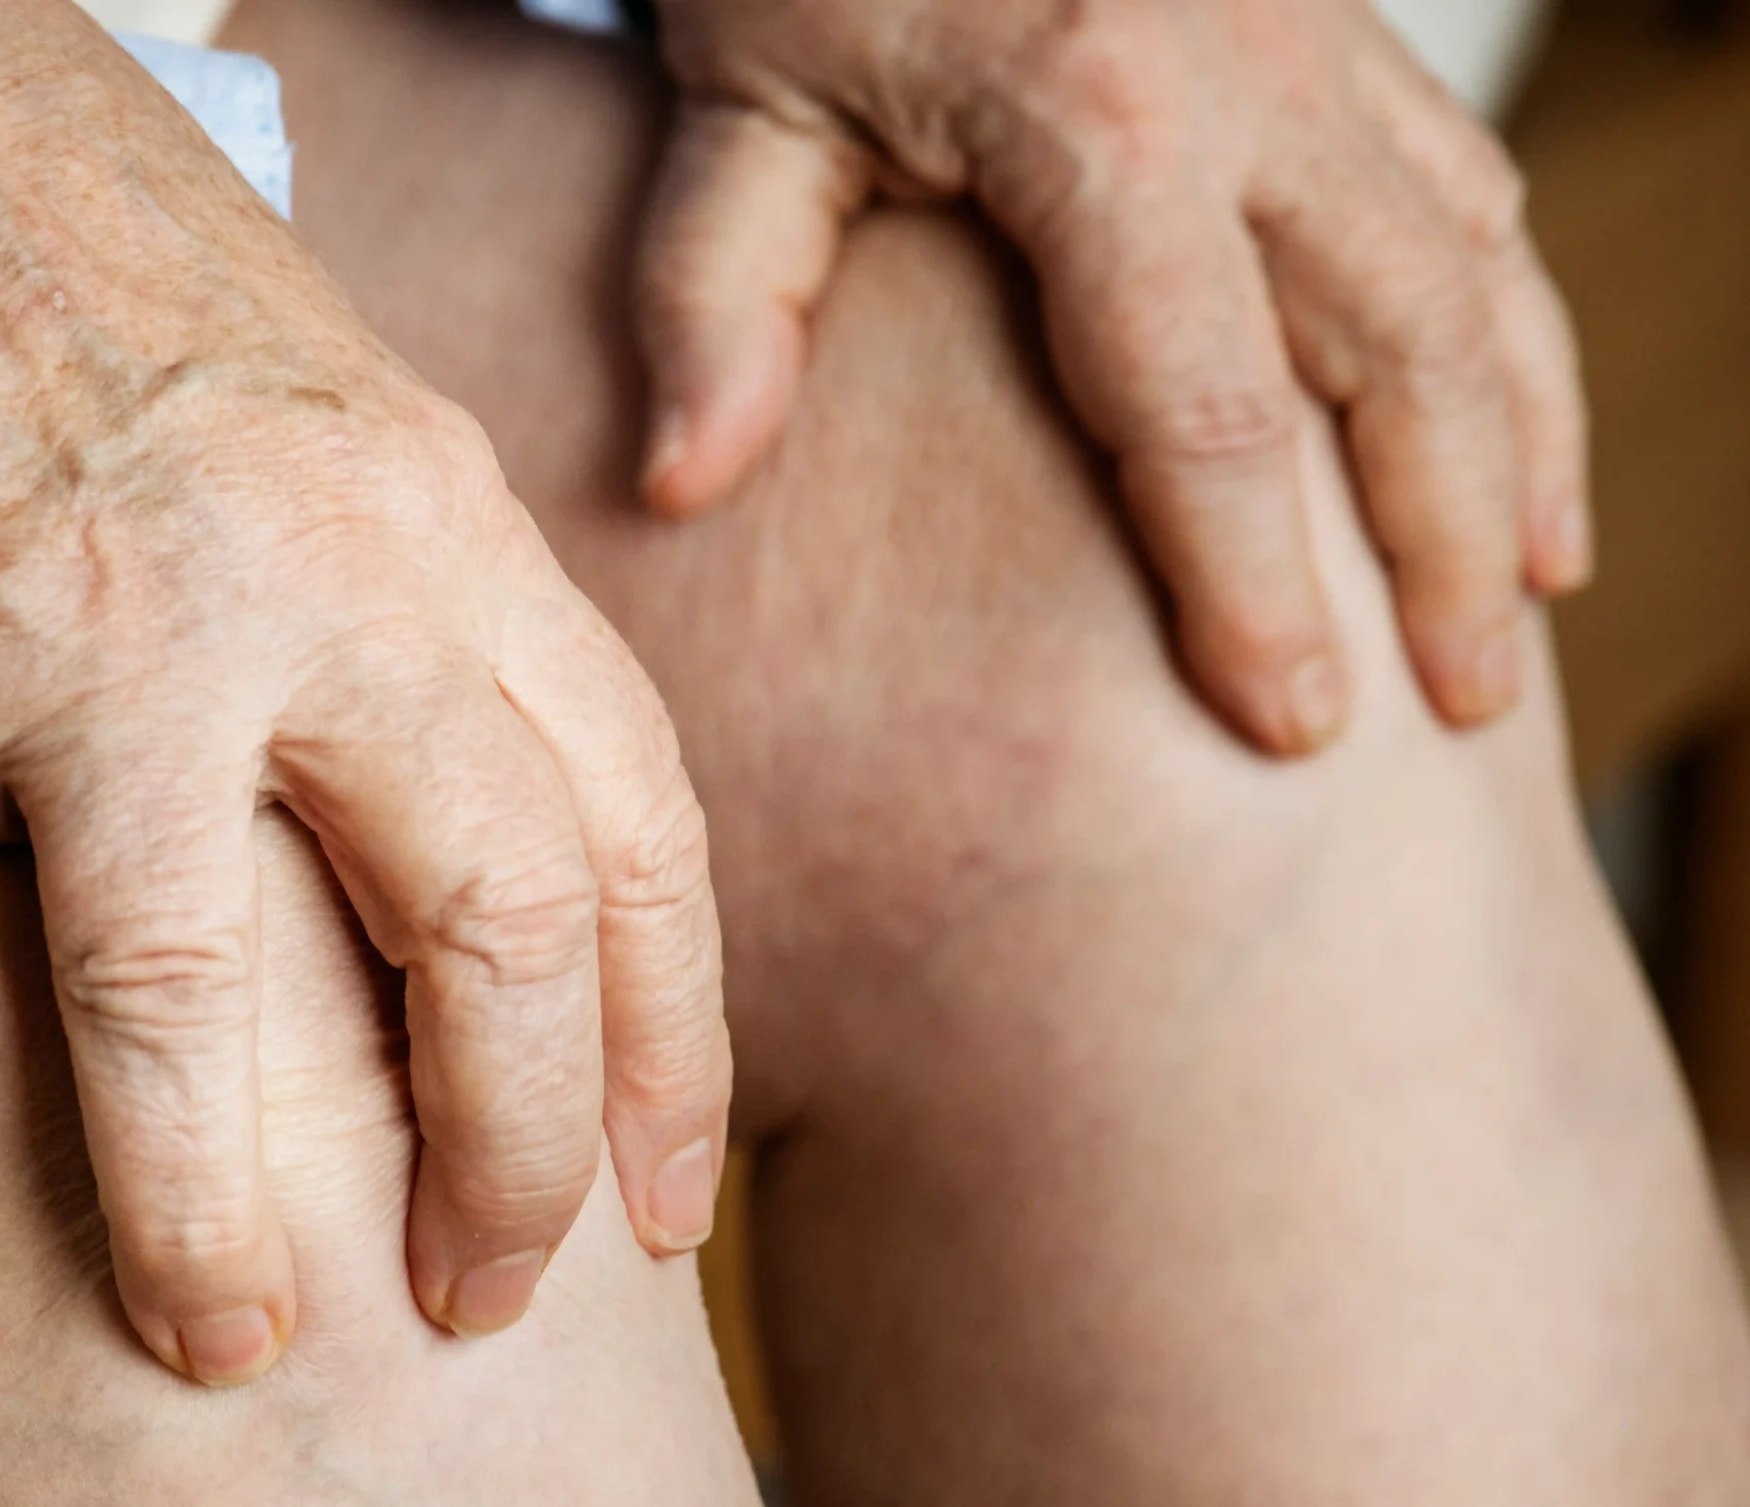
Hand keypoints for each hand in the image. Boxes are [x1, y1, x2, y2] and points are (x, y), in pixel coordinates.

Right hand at [0, 10, 729, 1380]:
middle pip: (482, 924)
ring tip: (218, 1346)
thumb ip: (451, 635)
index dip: (666, 1044)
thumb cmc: (132, 306)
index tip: (654, 1207)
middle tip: (478, 1302)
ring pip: (174, 987)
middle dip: (502, 1156)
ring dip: (193, 1205)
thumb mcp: (367, 438)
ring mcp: (91, 634)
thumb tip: (527, 857)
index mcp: (450, 539)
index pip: (632, 830)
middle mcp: (309, 592)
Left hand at [630, 0, 1589, 752]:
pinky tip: (1514, 424)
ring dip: (1519, 441)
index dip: (1259, 586)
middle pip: (1404, 352)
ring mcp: (1323, 42)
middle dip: (1447, 543)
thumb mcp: (735, 104)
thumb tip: (686, 483)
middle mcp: (1258, 80)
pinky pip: (1467, 188)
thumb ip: (716, 294)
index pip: (1206, 409)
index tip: (1293, 728)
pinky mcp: (1343, 25)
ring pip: (1476, 267)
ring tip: (1528, 599)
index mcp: (1106, 118)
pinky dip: (1509, 319)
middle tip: (1466, 708)